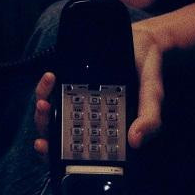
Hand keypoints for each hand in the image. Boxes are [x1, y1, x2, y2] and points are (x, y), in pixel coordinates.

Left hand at [32, 25, 164, 156]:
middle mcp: (88, 116)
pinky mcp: (72, 79)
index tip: (45, 147)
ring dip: (42, 107)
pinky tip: (51, 77)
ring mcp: (78, 97)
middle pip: (58, 130)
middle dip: (44, 126)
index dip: (57, 154)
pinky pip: (53, 88)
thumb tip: (135, 141)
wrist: (143, 41)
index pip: (78, 148)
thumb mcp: (153, 96)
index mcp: (104, 129)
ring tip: (44, 100)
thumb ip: (149, 118)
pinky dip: (46, 85)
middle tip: (44, 116)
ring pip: (51, 110)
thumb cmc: (147, 74)